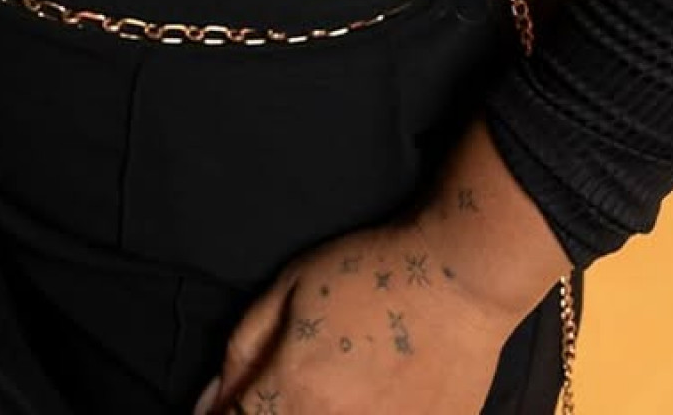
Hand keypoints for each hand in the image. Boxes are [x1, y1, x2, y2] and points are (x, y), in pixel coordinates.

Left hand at [195, 219, 518, 414]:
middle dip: (272, 412)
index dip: (225, 414)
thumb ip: (244, 349)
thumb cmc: (370, 272)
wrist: (460, 276)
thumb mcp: (290, 288)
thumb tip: (211, 401)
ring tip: (336, 385)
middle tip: (296, 384)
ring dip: (316, 414)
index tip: (237, 402)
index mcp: (293, 392)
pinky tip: (370, 399)